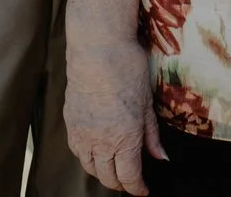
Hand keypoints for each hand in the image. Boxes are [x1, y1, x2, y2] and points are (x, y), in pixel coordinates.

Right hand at [66, 34, 162, 195]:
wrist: (98, 47)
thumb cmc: (127, 69)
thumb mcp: (147, 104)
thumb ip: (151, 135)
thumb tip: (160, 157)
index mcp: (123, 138)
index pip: (129, 177)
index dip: (137, 188)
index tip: (143, 190)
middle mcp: (99, 140)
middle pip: (107, 177)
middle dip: (120, 182)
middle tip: (131, 178)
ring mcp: (81, 131)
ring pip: (89, 167)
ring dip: (102, 172)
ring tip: (113, 166)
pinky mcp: (70, 121)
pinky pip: (76, 150)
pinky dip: (87, 156)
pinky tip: (95, 149)